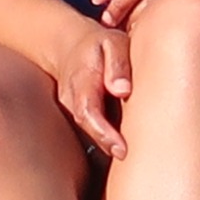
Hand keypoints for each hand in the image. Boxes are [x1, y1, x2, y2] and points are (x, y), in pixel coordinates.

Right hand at [43, 11, 134, 160]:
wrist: (70, 46)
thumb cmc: (100, 44)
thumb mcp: (112, 43)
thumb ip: (118, 63)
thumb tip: (122, 90)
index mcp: (82, 79)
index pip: (88, 110)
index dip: (103, 132)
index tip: (120, 148)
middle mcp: (72, 97)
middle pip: (86, 126)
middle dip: (105, 143)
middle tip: (126, 156)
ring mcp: (71, 107)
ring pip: (87, 130)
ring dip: (106, 144)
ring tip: (129, 155)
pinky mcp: (78, 114)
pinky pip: (90, 129)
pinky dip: (105, 140)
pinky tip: (123, 147)